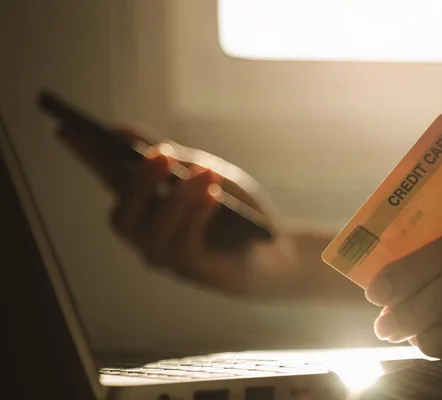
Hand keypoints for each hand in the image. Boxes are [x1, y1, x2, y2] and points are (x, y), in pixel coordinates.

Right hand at [58, 126, 284, 294]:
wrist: (274, 248)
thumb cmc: (236, 209)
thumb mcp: (206, 172)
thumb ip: (171, 156)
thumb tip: (123, 130)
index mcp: (147, 205)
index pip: (108, 179)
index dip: (85, 157)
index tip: (68, 129)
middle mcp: (146, 233)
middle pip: (124, 212)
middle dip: (140, 182)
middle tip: (160, 153)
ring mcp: (165, 255)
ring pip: (153, 231)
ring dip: (177, 198)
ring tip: (202, 173)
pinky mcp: (191, 270)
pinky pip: (184, 244)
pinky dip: (198, 215)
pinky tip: (213, 194)